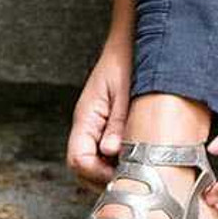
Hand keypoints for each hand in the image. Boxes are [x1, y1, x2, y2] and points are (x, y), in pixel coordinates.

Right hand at [66, 38, 132, 191]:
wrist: (131, 39)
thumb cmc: (127, 58)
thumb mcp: (126, 90)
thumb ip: (118, 121)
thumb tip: (111, 151)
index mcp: (87, 116)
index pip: (78, 159)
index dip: (97, 174)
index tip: (122, 176)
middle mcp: (87, 123)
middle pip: (84, 166)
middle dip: (104, 177)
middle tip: (132, 179)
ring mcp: (96, 123)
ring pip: (95, 160)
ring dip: (113, 168)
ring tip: (138, 169)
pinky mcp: (107, 122)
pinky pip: (106, 149)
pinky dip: (119, 157)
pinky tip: (138, 154)